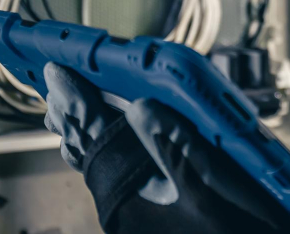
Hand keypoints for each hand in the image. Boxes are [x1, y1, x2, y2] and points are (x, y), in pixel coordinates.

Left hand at [42, 63, 289, 231]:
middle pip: (89, 153)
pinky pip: (117, 177)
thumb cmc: (234, 231)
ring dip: (87, 136)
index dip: (75, 100)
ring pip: (101, 166)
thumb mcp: (208, 189)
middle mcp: (123, 210)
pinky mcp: (149, 218)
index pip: (94, 137)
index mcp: (130, 199)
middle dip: (72, 118)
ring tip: (69, 112)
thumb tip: (140, 107)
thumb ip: (174, 144)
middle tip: (54, 87)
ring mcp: (134, 217)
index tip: (56, 71)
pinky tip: (114, 144)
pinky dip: (109, 153)